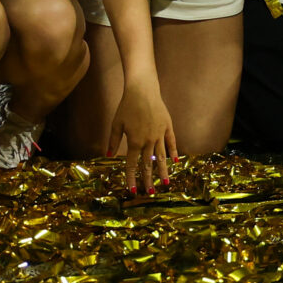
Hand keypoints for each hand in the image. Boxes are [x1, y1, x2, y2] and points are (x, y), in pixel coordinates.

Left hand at [107, 75, 178, 193]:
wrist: (142, 90)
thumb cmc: (126, 106)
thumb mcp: (116, 124)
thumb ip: (112, 141)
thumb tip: (108, 156)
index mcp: (134, 141)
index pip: (132, 164)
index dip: (132, 178)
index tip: (133, 190)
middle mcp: (148, 141)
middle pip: (148, 164)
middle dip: (149, 180)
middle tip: (151, 193)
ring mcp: (159, 134)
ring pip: (162, 157)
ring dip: (163, 171)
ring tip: (166, 184)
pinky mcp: (167, 127)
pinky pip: (172, 143)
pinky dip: (173, 153)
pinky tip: (175, 162)